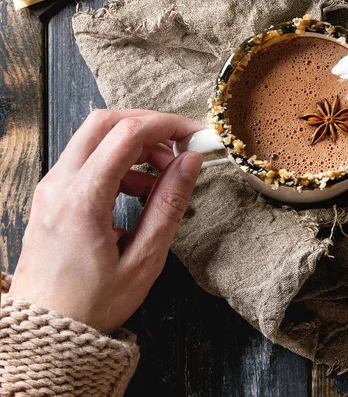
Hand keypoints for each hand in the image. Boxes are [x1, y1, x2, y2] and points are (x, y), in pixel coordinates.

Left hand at [8, 110, 203, 332]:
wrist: (46, 333)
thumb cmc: (93, 304)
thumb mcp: (144, 259)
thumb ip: (169, 204)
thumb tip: (190, 161)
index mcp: (82, 199)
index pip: (126, 134)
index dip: (166, 125)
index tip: (193, 133)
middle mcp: (59, 184)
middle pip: (104, 122)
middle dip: (147, 125)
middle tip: (178, 145)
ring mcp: (52, 188)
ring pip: (94, 138)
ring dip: (134, 144)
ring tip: (164, 175)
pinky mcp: (52, 195)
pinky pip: (88, 160)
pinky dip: (119, 162)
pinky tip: (141, 190)